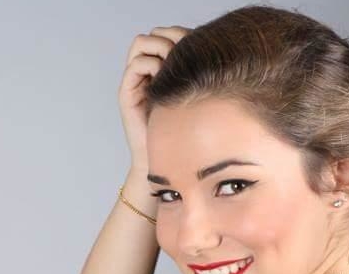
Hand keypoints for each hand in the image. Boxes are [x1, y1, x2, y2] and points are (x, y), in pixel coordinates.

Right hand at [118, 25, 190, 169]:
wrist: (167, 164)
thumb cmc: (188, 138)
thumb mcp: (198, 102)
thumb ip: (200, 78)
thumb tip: (220, 57)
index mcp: (163, 72)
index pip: (167, 35)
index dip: (182, 34)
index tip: (200, 46)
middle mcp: (147, 73)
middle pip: (154, 34)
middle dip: (172, 36)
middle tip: (188, 53)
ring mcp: (136, 82)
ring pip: (141, 44)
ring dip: (160, 47)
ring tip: (175, 65)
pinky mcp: (128, 94)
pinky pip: (136, 65)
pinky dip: (151, 65)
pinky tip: (166, 80)